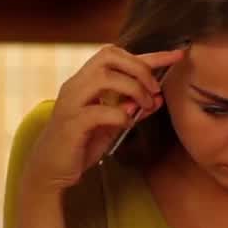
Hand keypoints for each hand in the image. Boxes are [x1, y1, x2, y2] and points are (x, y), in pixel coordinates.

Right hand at [23, 45, 183, 192]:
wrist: (50, 172)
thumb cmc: (80, 144)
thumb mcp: (112, 124)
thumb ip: (132, 109)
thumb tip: (157, 99)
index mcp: (85, 81)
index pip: (118, 57)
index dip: (151, 55)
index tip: (178, 55)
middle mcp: (76, 85)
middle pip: (109, 56)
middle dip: (140, 68)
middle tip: (154, 91)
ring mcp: (71, 103)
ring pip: (104, 77)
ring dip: (133, 89)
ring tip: (144, 106)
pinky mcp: (70, 124)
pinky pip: (99, 111)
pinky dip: (119, 115)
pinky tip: (126, 124)